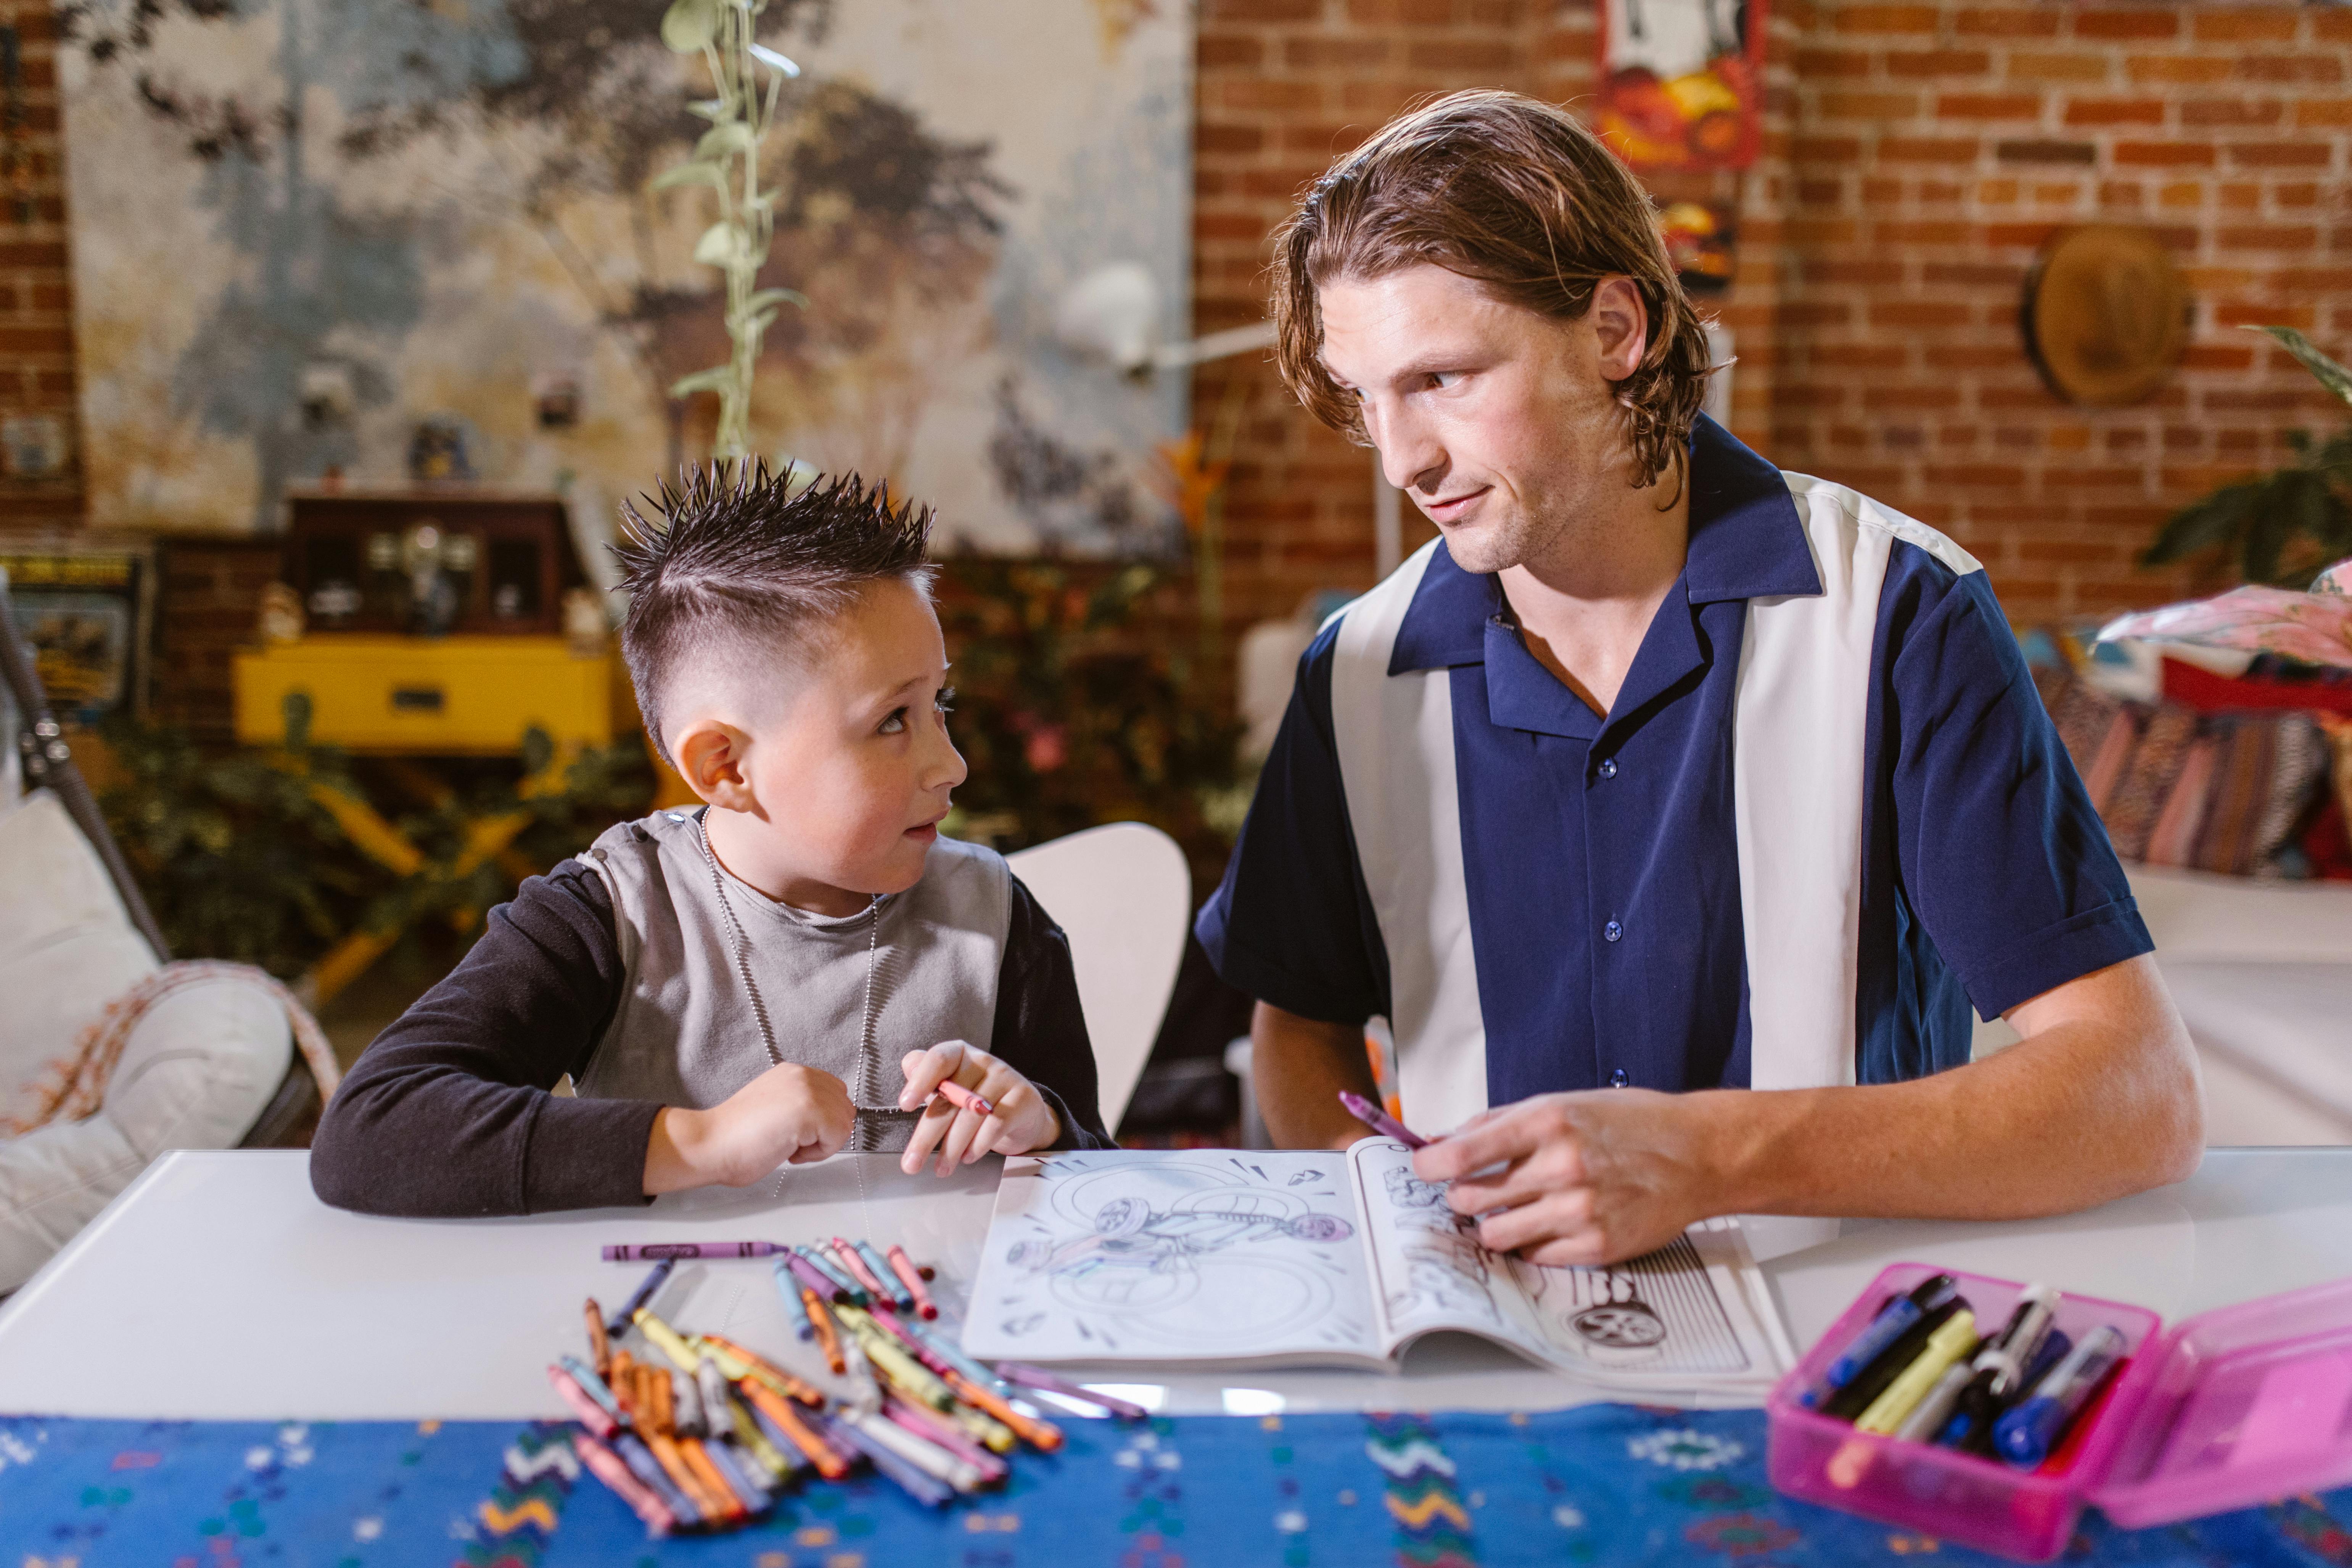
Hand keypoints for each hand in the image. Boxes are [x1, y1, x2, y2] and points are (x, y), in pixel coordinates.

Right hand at [643, 1063, 854, 1193]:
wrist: (710, 1144)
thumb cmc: (735, 1136)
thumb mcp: (775, 1107)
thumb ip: (800, 1104)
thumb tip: (826, 1119)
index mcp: (794, 1073)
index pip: (836, 1093)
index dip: (823, 1121)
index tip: (797, 1132)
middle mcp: (803, 1076)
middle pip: (844, 1108)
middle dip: (825, 1132)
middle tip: (793, 1142)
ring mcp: (808, 1091)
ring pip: (844, 1124)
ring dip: (822, 1144)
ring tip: (789, 1145)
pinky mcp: (811, 1111)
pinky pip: (838, 1138)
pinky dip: (818, 1154)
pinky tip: (789, 1151)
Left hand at [897, 1040, 1060, 1176]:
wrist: (1021, 1112)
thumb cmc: (974, 1100)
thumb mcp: (948, 1087)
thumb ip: (924, 1077)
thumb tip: (908, 1065)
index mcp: (958, 1053)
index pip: (938, 1060)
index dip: (920, 1081)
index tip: (905, 1105)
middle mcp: (982, 1060)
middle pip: (950, 1098)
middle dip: (927, 1135)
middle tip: (912, 1164)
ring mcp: (1005, 1077)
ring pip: (971, 1116)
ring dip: (951, 1148)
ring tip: (942, 1168)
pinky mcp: (1022, 1098)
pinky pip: (995, 1125)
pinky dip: (977, 1146)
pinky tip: (968, 1157)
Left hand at [1409, 1089, 1723, 1265]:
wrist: (1697, 1154)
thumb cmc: (1629, 1125)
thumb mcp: (1561, 1103)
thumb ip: (1499, 1124)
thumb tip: (1441, 1142)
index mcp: (1546, 1123)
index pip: (1462, 1154)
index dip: (1429, 1165)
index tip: (1423, 1168)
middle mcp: (1560, 1167)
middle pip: (1470, 1199)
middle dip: (1464, 1196)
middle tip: (1479, 1188)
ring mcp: (1578, 1212)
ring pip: (1495, 1235)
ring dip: (1496, 1223)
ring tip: (1519, 1207)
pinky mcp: (1596, 1247)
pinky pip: (1533, 1256)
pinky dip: (1533, 1242)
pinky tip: (1552, 1222)